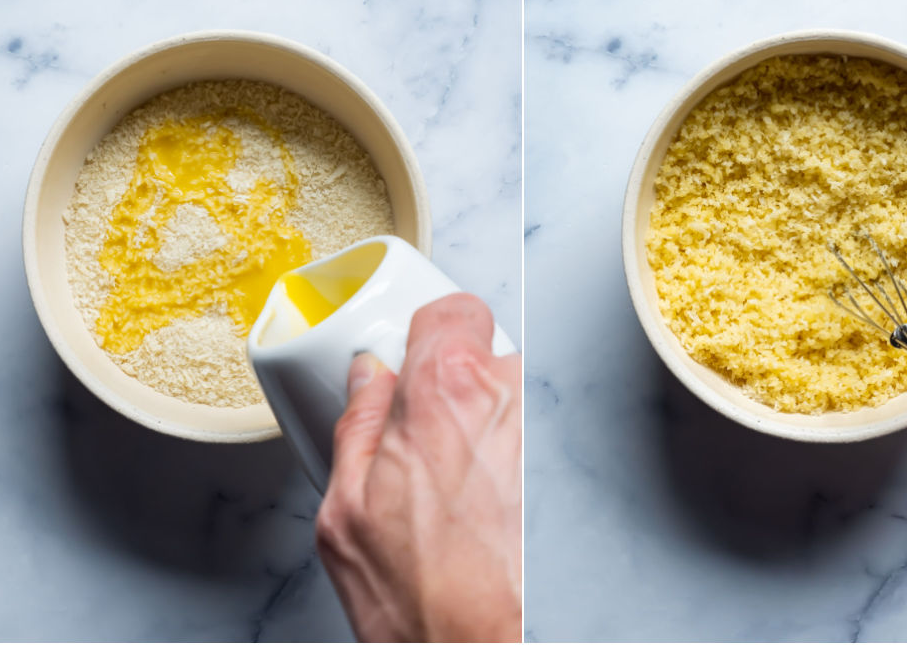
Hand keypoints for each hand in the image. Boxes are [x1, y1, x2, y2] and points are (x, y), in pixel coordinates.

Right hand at [314, 293, 521, 642]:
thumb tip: (366, 381)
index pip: (453, 310)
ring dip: (483, 420)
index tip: (414, 352)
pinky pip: (530, 438)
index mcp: (445, 394)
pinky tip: (483, 501)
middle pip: (484, 352)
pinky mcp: (562, 473)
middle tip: (424, 430)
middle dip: (453, 382)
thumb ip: (358, 424)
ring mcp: (541, 438)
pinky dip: (508, 454)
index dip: (430, 329)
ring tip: (454, 480)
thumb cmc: (416, 596)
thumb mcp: (344, 509)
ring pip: (509, 397)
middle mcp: (506, 402)